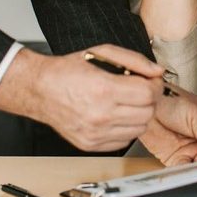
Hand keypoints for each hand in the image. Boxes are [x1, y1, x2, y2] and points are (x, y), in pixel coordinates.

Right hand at [0, 44, 163, 151]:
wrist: (39, 90)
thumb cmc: (67, 71)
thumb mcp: (101, 53)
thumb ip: (134, 60)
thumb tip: (157, 71)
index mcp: (103, 89)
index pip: (148, 94)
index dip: (155, 85)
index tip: (151, 81)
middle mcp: (100, 114)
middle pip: (147, 113)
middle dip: (150, 99)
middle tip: (141, 90)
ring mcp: (95, 133)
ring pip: (139, 129)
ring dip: (140, 114)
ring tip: (128, 102)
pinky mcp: (91, 144)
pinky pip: (124, 141)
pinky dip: (126, 128)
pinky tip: (117, 115)